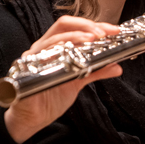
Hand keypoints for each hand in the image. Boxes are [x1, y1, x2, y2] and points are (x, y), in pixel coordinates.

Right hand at [4, 16, 121, 143]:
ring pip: (53, 39)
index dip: (94, 24)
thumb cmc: (52, 96)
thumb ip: (96, 71)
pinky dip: (57, 54)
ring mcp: (33, 57)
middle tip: (103, 33)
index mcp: (56, 45)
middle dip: (85, 26)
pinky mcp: (26, 71)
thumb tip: (117, 66)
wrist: (33, 119)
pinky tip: (70, 56)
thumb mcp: (78, 81)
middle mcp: (44, 47)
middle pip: (63, 25)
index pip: (75, 26)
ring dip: (74, 37)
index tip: (114, 30)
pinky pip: (41, 58)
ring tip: (91, 40)